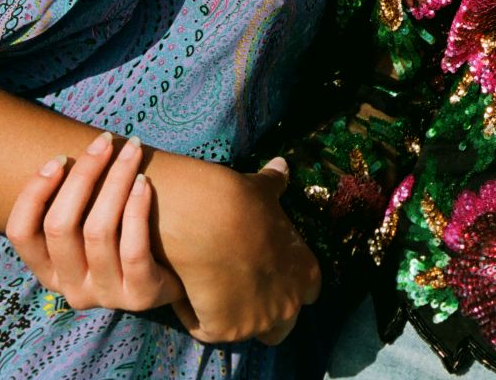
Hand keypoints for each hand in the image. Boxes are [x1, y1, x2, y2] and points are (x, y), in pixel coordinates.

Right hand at [6, 131, 183, 313]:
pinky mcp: (140, 296)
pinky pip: (133, 249)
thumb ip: (74, 205)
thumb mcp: (89, 232)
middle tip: (104, 142)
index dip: (34, 192)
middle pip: (60, 226)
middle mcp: (70, 288)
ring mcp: (104, 295)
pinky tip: (144, 183)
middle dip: (82, 175)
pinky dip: (136, 210)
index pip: (21, 233)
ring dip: (114, 182)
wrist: (175, 280)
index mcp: (49, 271)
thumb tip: (72, 150)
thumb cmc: (125, 240)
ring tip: (130, 152)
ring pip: (98, 232)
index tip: (59, 158)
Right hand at [154, 155, 323, 345]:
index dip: (287, 282)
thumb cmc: (241, 202)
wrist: (209, 219)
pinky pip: (208, 329)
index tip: (266, 269)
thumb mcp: (263, 192)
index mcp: (306, 272)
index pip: (308, 292)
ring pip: (247, 330)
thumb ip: (275, 185)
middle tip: (239, 288)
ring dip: (232, 316)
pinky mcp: (225, 331)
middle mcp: (289, 303)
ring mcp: (258, 321)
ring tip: (211, 289)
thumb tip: (282, 165)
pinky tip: (186, 288)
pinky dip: (196, 313)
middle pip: (283, 325)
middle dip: (265, 311)